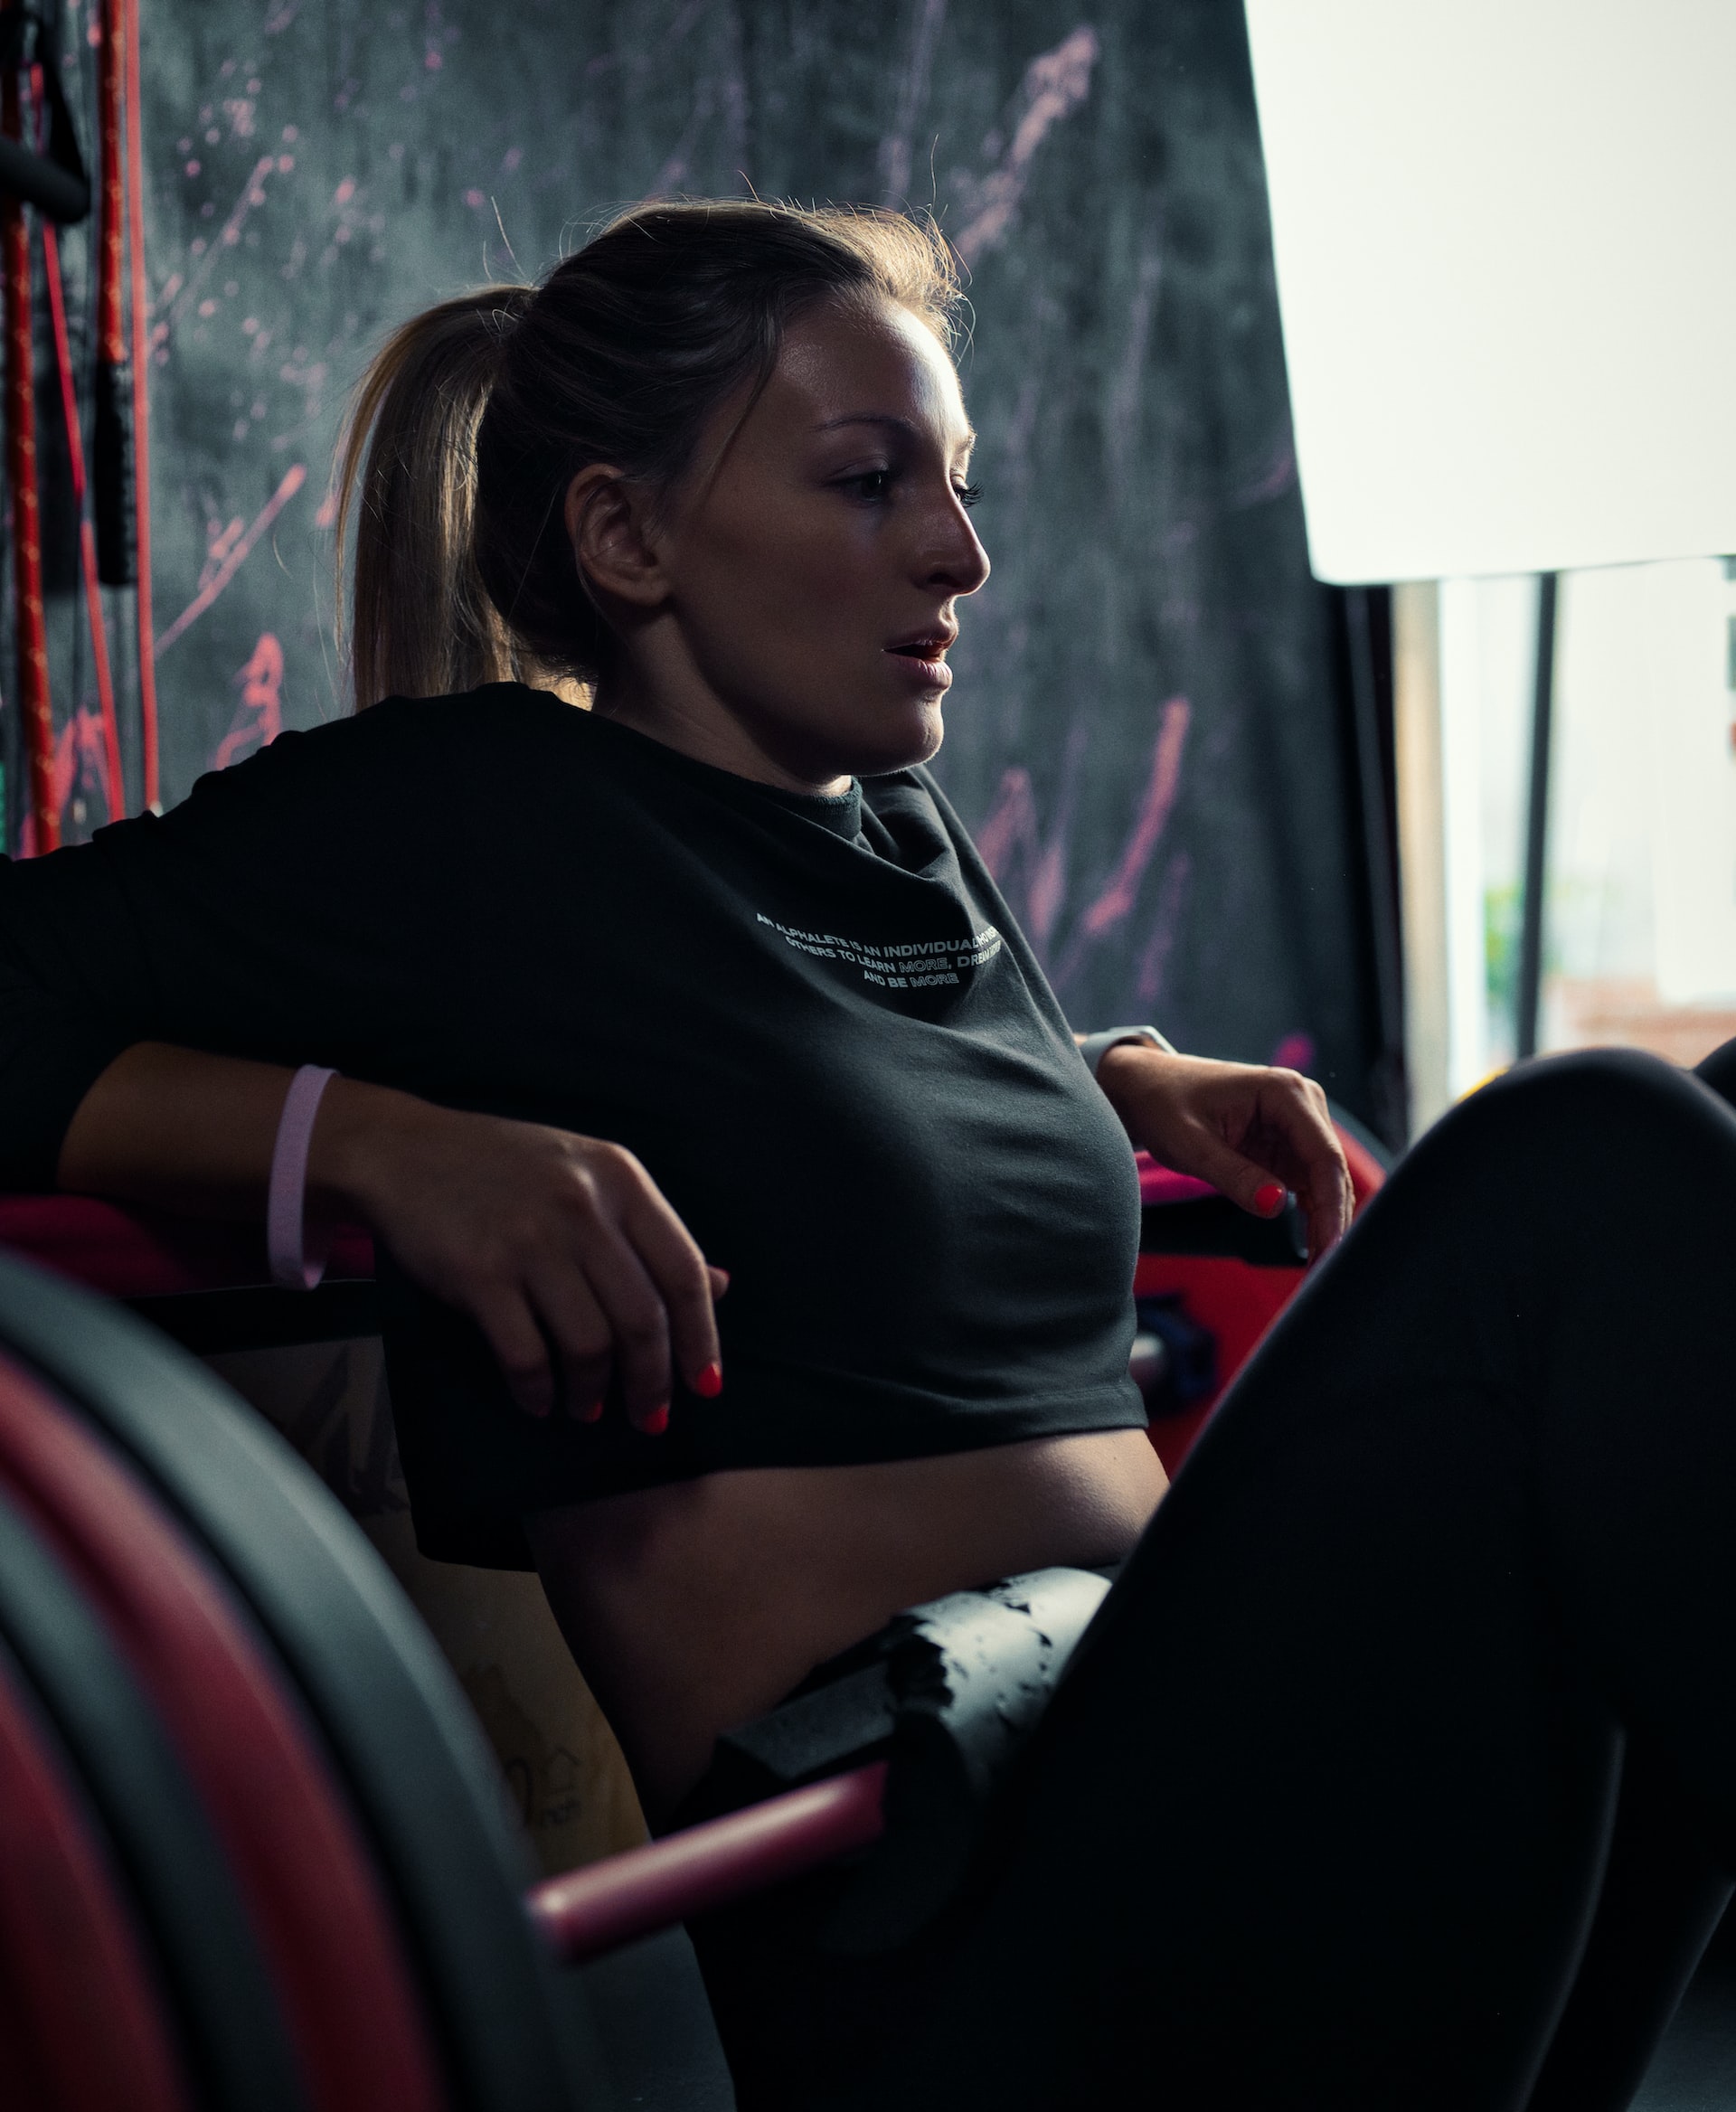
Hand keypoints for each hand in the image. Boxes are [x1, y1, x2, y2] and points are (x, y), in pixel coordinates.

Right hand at [317, 1084, 724, 1428]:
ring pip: (590, 1344)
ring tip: (587, 1407)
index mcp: (621, 1179)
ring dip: (593, 1392)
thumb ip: (649, 1231)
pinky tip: (540, 1399)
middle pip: (642, 1319)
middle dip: (652, 1382)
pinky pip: (527, 1354)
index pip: (684, 1271)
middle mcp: (583, 1207)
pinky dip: (539, 1390)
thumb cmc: (507, 1168)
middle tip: (648, 1416)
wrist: (407, 1151)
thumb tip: (721, 1286)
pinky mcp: (480, 1274)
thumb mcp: (589, 1176)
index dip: (701, 1337)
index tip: (705, 1384)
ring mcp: (531, 1240)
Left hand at [1094, 1045, 1351, 1261]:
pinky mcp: (1286, 1144)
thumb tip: (1277, 1206)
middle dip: (1331, 1220)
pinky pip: (1307, 1183)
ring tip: (1316, 1265)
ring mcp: (1297, 1124)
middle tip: (1323, 1268)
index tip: (1330, 1246)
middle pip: (1331, 1171)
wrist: (1145, 1089)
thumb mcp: (1192, 1145)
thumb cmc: (1164, 1105)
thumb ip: (1234, 1176)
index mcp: (1284, 1092)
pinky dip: (1309, 1214)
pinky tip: (1309, 1244)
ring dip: (1323, 1221)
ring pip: (1324, 1181)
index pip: (1323, 1156)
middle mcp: (1301, 1103)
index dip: (1331, 1205)